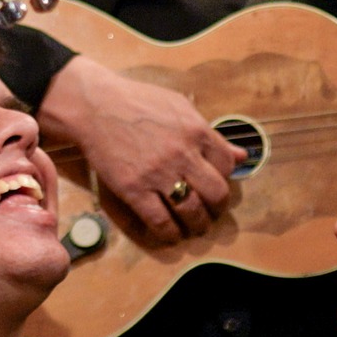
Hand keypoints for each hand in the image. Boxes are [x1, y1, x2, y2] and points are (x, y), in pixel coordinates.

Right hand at [34, 55, 242, 241]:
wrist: (95, 106)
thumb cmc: (137, 102)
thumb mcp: (180, 107)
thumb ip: (210, 133)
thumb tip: (241, 155)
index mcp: (196, 131)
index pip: (227, 164)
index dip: (225, 178)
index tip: (215, 184)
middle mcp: (182, 154)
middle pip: (216, 193)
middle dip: (217, 208)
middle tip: (210, 212)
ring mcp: (158, 174)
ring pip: (191, 211)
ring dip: (197, 225)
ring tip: (194, 227)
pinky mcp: (134, 190)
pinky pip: (160, 221)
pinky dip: (170, 233)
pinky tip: (171, 234)